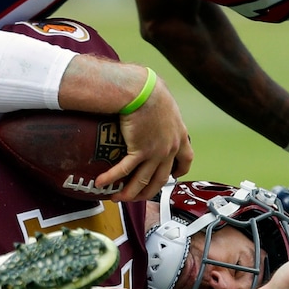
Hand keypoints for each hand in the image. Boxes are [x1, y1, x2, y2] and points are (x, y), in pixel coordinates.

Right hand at [99, 79, 193, 201]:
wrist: (142, 91)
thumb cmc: (151, 90)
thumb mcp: (165, 102)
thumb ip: (163, 112)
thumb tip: (153, 107)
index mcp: (179, 135)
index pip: (186, 159)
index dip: (180, 171)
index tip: (174, 176)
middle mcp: (169, 148)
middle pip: (162, 179)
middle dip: (149, 192)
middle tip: (138, 196)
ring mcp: (155, 152)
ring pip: (143, 181)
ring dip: (130, 193)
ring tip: (118, 198)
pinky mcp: (139, 150)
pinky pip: (125, 170)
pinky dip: (112, 178)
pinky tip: (102, 183)